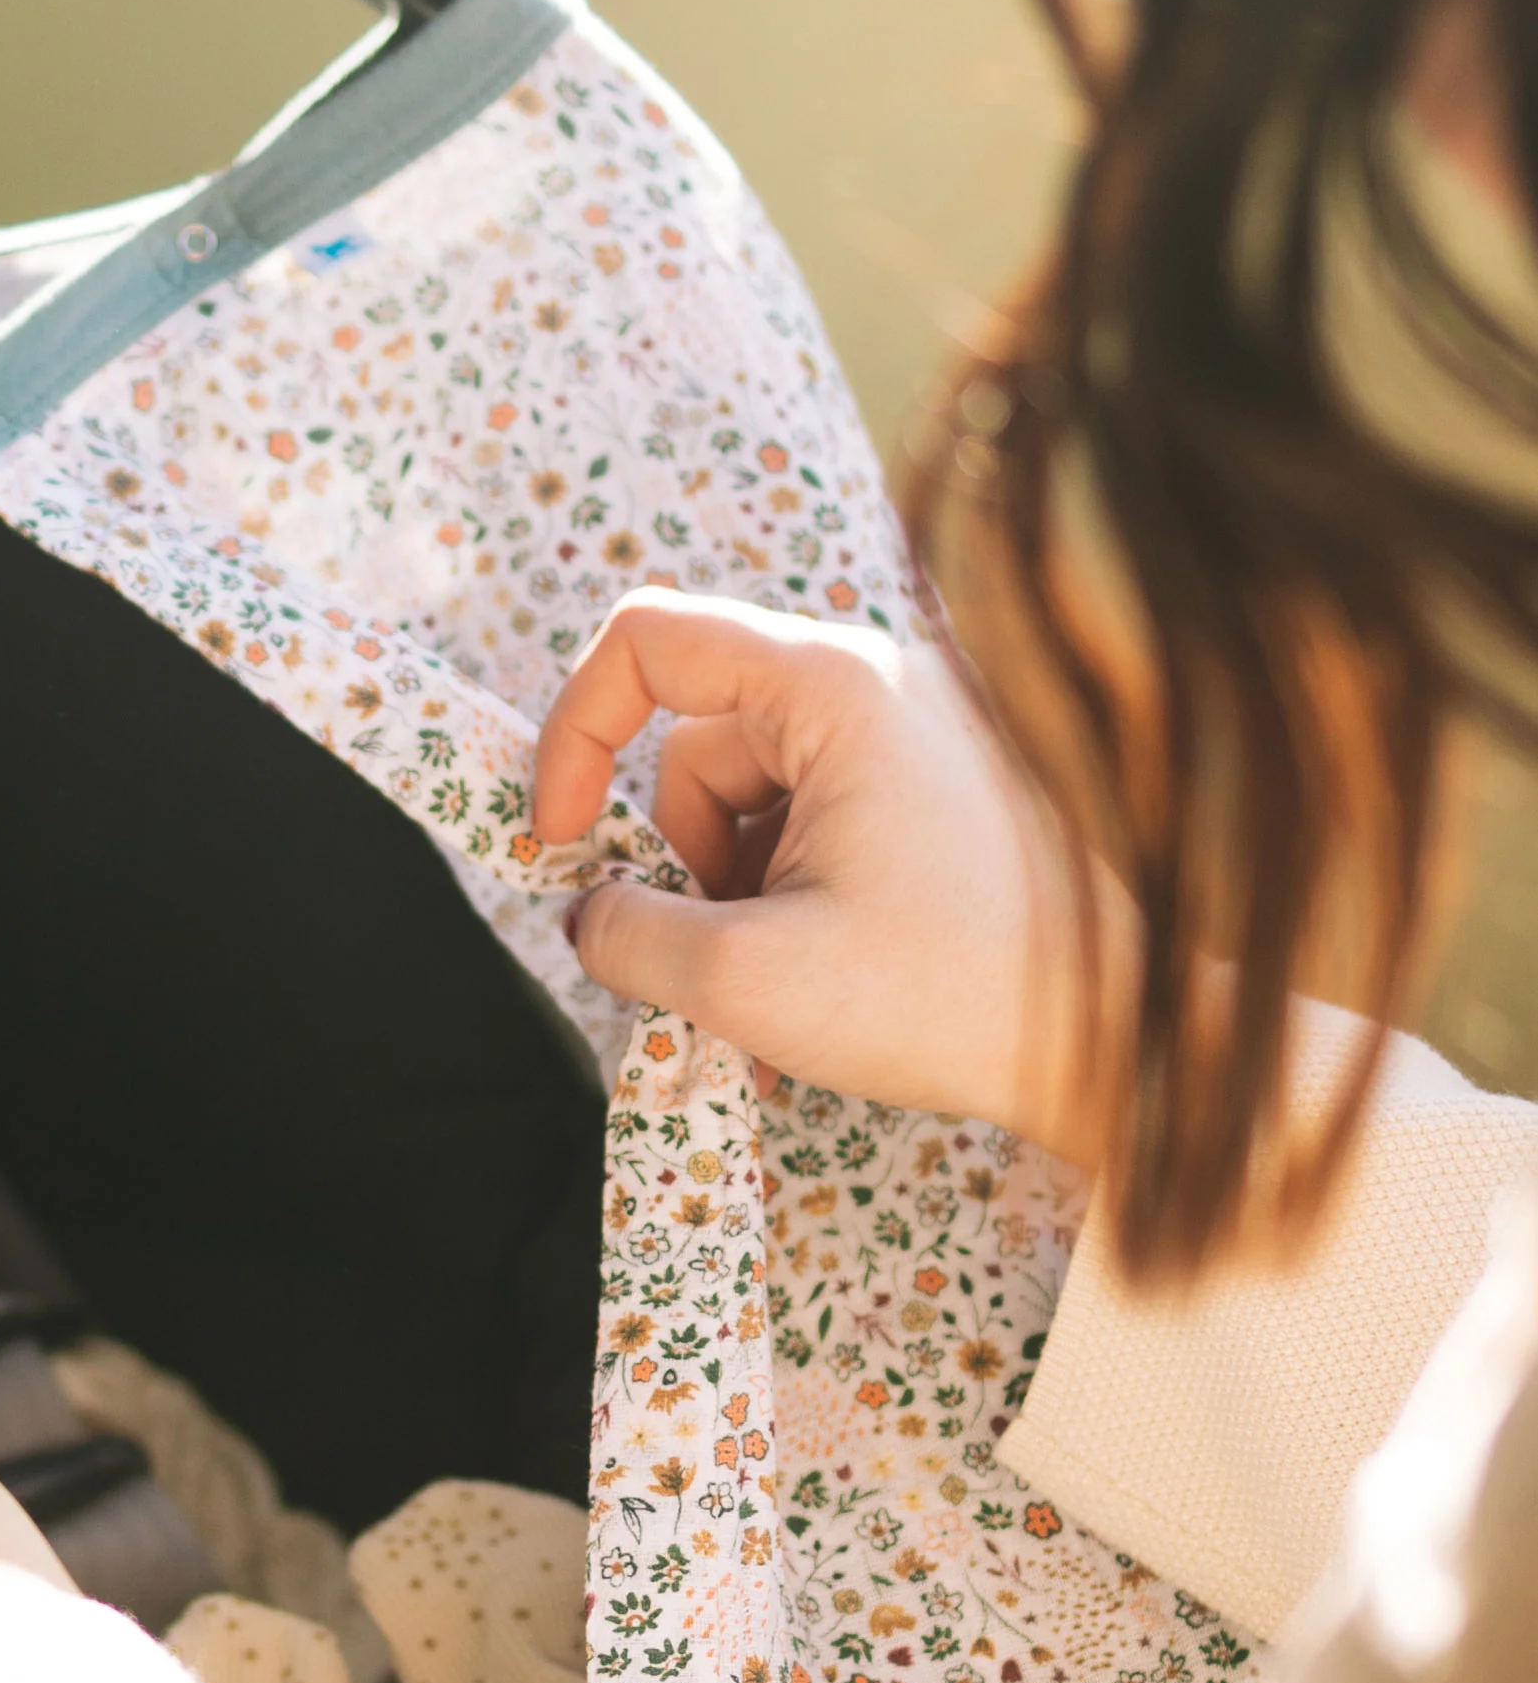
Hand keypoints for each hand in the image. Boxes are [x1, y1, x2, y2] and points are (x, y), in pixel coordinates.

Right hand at [533, 589, 1114, 1166]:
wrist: (1124, 1041)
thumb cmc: (952, 996)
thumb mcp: (747, 977)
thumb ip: (629, 935)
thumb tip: (588, 915)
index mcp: (835, 685)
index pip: (647, 640)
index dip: (573, 735)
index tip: (557, 844)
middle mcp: (880, 683)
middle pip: (699, 741)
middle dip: (676, 859)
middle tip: (709, 962)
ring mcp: (917, 735)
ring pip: (751, 794)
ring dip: (732, 892)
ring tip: (780, 990)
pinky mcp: (938, 790)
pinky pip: (813, 820)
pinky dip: (789, 897)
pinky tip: (821, 984)